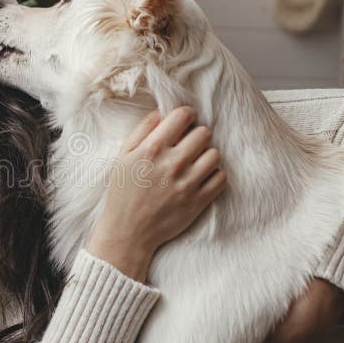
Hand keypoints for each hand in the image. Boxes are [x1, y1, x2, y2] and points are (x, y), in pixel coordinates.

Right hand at [87, 106, 225, 281]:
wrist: (128, 231)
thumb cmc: (124, 191)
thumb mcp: (123, 156)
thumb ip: (142, 130)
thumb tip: (162, 111)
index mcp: (152, 149)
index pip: (184, 116)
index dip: (185, 116)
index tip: (182, 124)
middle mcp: (172, 163)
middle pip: (204, 133)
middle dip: (196, 135)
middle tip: (187, 145)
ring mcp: (187, 183)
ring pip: (214, 154)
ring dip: (205, 155)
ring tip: (194, 162)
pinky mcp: (198, 201)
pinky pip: (221, 178)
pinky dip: (213, 175)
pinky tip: (200, 177)